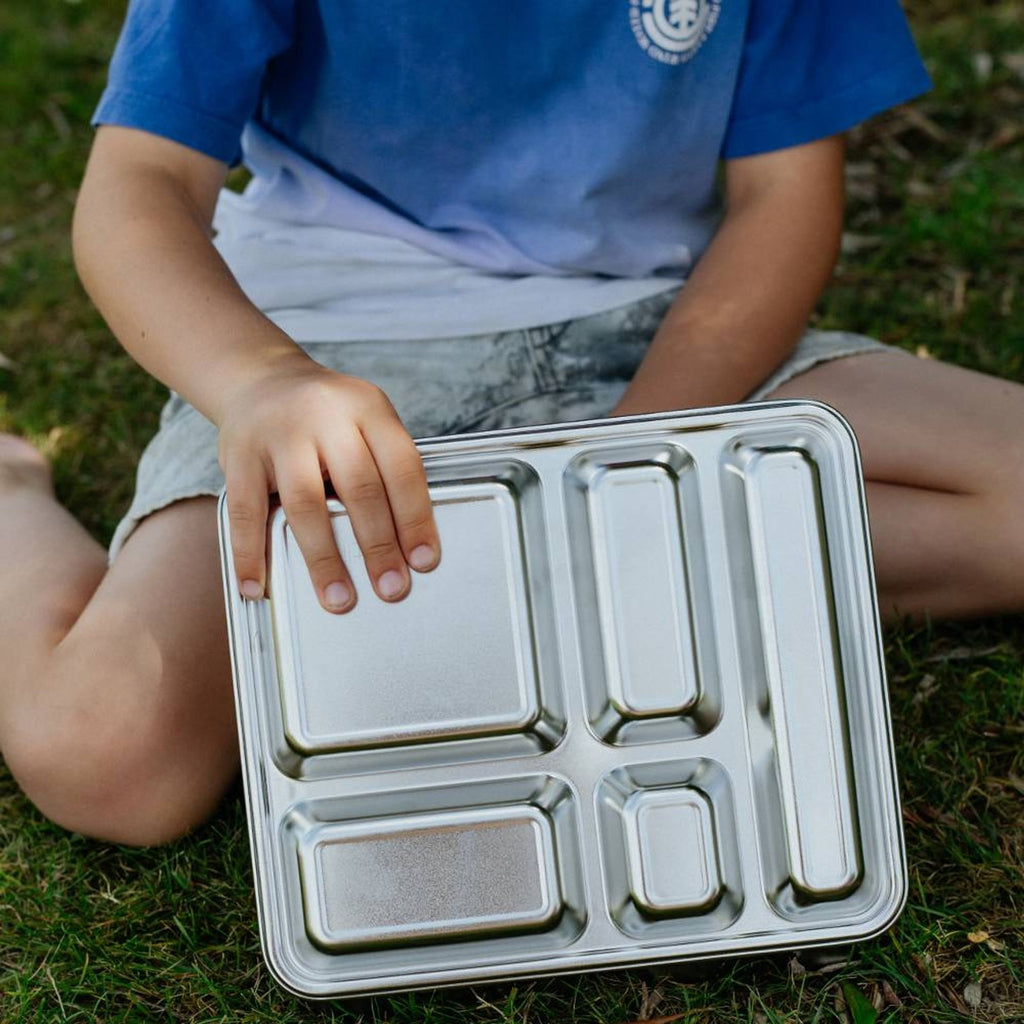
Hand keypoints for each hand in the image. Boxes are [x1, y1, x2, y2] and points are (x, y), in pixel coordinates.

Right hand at [216, 354, 439, 612]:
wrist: (261, 379)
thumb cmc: (327, 417)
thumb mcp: (366, 422)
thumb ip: (385, 469)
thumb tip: (408, 546)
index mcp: (368, 409)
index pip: (401, 467)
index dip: (416, 518)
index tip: (424, 562)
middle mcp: (326, 416)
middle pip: (359, 487)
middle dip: (378, 545)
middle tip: (391, 588)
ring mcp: (280, 434)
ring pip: (306, 503)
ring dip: (324, 558)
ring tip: (339, 599)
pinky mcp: (239, 455)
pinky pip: (246, 512)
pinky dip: (252, 554)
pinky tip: (260, 587)